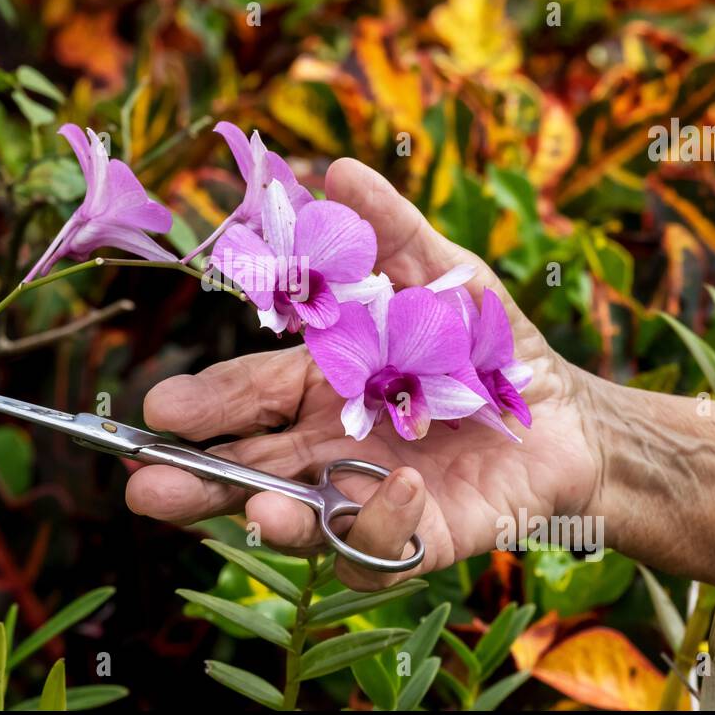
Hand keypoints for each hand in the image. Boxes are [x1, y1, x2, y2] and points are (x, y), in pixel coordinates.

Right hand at [126, 158, 603, 589]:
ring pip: (302, 517)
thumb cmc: (487, 344)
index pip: (245, 397)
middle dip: (197, 480)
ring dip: (271, 518)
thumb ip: (391, 230)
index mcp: (318, 385)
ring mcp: (368, 495)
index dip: (204, 405)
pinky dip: (384, 522)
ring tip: (255, 511)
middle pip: (250, 467)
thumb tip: (338, 170)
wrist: (568, 417)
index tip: (159, 412)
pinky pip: (388, 544)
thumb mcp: (443, 275)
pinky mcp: (422, 537)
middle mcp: (328, 446)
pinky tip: (400, 486)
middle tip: (147, 488)